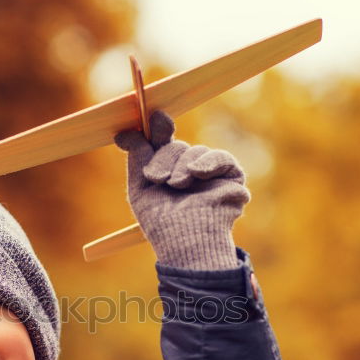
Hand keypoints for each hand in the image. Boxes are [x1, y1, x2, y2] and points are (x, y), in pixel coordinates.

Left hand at [115, 111, 249, 269]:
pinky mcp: (232, 177)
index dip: (157, 129)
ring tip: (178, 186)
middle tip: (158, 179)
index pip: (162, 142)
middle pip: (176, 146)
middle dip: (164, 159)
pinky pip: (220, 157)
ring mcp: (211, 174)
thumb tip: (127, 132)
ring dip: (183, 167)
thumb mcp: (139, 189)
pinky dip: (208, 162)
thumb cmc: (161, 224)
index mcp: (167, 172)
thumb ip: (136, 158)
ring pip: (195, 150)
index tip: (151, 118)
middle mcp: (188, 170)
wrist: (186, 242)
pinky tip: (197, 174)